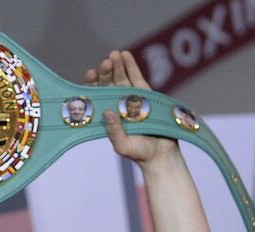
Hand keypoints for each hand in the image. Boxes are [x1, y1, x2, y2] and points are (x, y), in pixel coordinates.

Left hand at [84, 49, 173, 163]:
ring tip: (115, 54)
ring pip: (121, 78)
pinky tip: (125, 54)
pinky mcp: (145, 95)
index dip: (92, 84)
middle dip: (105, 72)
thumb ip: (114, 132)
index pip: (96, 96)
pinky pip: (136, 78)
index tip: (91, 74)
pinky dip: (131, 66)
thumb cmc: (141, 154)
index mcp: (108, 116)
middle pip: (108, 84)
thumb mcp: (123, 146)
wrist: (162, 154)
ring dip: (117, 66)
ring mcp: (131, 99)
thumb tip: (107, 112)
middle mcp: (117, 105)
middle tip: (105, 63)